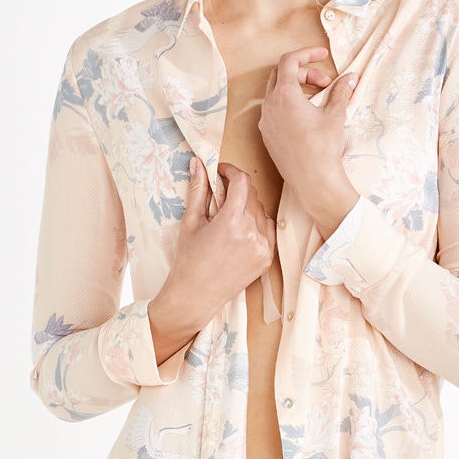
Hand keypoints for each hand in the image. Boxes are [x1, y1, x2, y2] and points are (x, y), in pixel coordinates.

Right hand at [149, 156, 275, 356]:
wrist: (196, 296)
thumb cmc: (188, 260)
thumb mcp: (191, 222)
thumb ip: (198, 190)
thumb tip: (199, 163)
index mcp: (232, 221)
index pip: (242, 181)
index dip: (231, 171)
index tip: (221, 172)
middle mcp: (252, 233)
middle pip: (252, 194)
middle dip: (237, 188)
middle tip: (220, 195)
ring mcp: (263, 247)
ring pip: (261, 211)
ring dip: (247, 206)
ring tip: (228, 217)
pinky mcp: (267, 258)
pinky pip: (269, 229)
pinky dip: (257, 223)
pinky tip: (241, 230)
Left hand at [258, 47, 357, 227]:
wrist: (313, 182)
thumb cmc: (324, 148)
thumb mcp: (336, 116)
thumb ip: (341, 92)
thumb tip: (351, 77)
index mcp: (284, 95)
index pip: (289, 61)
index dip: (307, 53)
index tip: (323, 55)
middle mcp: (269, 106)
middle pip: (281, 75)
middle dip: (304, 73)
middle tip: (325, 83)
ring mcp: (265, 122)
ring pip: (276, 93)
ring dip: (297, 90)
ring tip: (318, 101)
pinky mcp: (267, 136)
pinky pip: (274, 111)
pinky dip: (289, 105)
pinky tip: (306, 118)